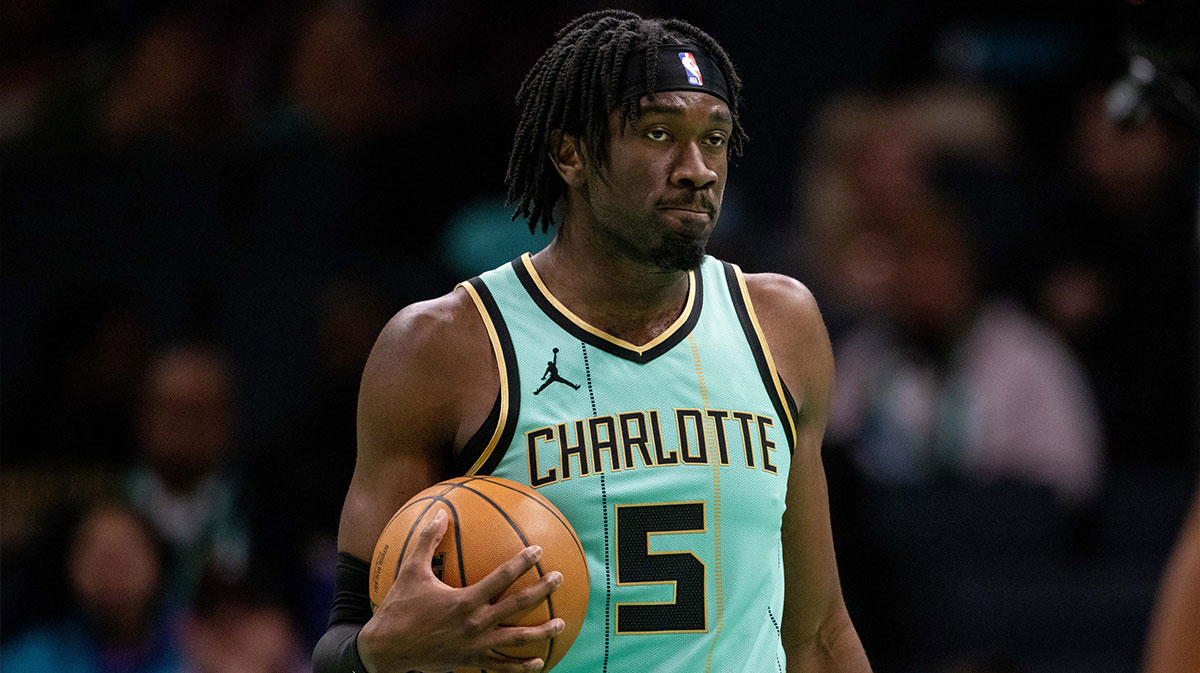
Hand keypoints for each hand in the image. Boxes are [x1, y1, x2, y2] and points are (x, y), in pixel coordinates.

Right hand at [358, 509, 565, 672]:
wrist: (386, 651)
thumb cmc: (399, 609)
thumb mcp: (411, 571)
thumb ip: (428, 541)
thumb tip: (440, 513)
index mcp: (465, 600)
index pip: (501, 577)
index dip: (522, 562)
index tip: (538, 550)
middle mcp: (475, 623)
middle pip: (517, 606)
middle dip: (542, 591)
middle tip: (559, 579)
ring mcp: (476, 645)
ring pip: (517, 640)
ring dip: (542, 633)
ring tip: (561, 625)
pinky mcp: (471, 660)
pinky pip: (502, 666)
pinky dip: (521, 667)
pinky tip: (538, 663)